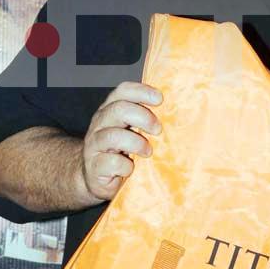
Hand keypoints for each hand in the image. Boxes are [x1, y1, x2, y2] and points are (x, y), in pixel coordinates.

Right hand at [80, 82, 162, 202]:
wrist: (96, 177)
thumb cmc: (120, 151)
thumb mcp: (130, 130)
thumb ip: (144, 119)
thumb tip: (175, 111)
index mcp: (110, 110)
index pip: (122, 91)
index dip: (141, 91)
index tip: (159, 99)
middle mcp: (100, 123)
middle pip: (118, 109)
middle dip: (143, 117)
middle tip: (157, 129)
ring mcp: (94, 145)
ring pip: (113, 136)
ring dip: (136, 143)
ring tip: (148, 152)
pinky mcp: (94, 166)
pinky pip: (112, 163)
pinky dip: (126, 166)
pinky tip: (131, 169)